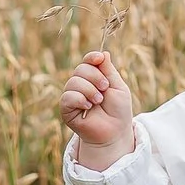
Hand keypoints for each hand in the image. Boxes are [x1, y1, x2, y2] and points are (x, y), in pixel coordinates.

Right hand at [60, 51, 136, 167]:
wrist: (114, 132)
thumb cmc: (118, 111)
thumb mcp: (118, 87)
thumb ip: (109, 71)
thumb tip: (103, 53)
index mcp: (94, 77)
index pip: (87, 61)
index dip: (92, 57)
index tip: (99, 59)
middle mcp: (81, 84)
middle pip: (80, 69)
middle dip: (95, 77)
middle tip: (105, 89)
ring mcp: (72, 96)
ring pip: (73, 82)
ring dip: (89, 90)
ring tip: (98, 101)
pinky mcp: (66, 109)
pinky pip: (67, 96)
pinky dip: (79, 99)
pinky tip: (88, 107)